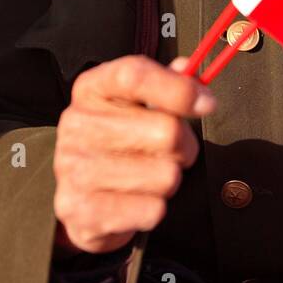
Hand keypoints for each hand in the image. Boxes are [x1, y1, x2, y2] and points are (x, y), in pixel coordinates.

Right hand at [53, 54, 215, 253]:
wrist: (81, 200)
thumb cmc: (117, 145)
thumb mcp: (135, 106)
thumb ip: (165, 84)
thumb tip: (189, 71)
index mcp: (91, 90)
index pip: (134, 75)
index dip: (179, 89)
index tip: (206, 103)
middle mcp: (77, 125)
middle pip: (167, 132)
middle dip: (185, 147)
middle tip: (173, 152)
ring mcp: (75, 169)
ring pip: (166, 176)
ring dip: (169, 180)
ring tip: (148, 177)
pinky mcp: (83, 210)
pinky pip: (153, 210)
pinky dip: (154, 209)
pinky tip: (135, 200)